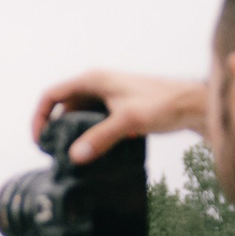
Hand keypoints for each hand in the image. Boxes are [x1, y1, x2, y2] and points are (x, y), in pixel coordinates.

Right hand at [32, 72, 209, 163]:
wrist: (195, 104)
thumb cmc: (165, 104)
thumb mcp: (128, 122)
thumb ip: (100, 138)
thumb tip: (74, 156)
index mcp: (93, 79)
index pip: (51, 95)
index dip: (39, 117)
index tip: (39, 141)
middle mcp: (98, 83)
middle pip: (64, 106)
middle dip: (56, 129)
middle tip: (55, 153)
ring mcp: (109, 94)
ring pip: (80, 115)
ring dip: (74, 133)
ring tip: (74, 155)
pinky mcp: (120, 105)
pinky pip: (95, 120)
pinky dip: (90, 134)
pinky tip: (97, 150)